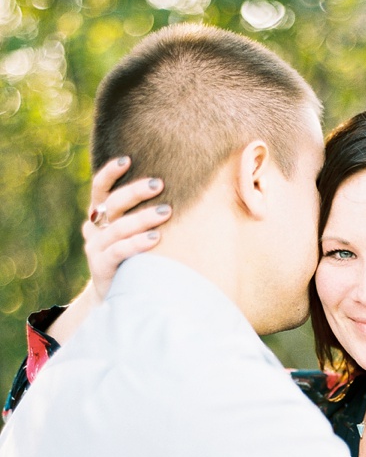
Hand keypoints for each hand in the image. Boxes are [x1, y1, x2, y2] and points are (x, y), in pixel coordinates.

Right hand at [83, 157, 170, 299]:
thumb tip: (179, 191)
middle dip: (135, 192)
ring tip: (166, 211)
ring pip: (118, 227)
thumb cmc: (135, 258)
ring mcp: (95, 248)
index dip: (109, 173)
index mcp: (100, 217)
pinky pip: (120, 251)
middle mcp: (94, 229)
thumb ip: (145, 214)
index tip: (127, 159)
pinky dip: (137, 242)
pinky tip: (156, 238)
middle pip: (112, 204)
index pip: (99, 189)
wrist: (118, 296)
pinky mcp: (101, 266)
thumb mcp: (134, 234)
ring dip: (143, 217)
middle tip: (159, 184)